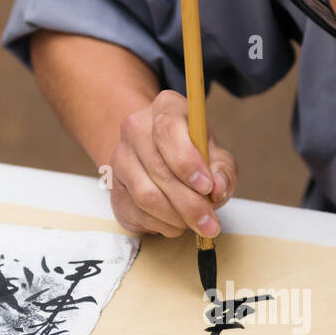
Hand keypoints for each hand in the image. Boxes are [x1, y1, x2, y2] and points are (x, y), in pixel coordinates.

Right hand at [107, 90, 237, 237]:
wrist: (160, 161)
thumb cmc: (194, 157)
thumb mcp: (218, 159)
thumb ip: (223, 173)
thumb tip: (218, 188)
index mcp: (166, 109)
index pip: (168, 130)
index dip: (187, 162)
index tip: (206, 187)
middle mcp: (136, 128)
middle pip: (158, 169)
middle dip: (189, 203)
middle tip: (209, 224)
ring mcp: (120, 156)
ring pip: (146, 195)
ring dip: (175, 217)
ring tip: (193, 223)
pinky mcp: (112, 185)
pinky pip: (136, 212)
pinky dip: (162, 225)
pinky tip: (175, 222)